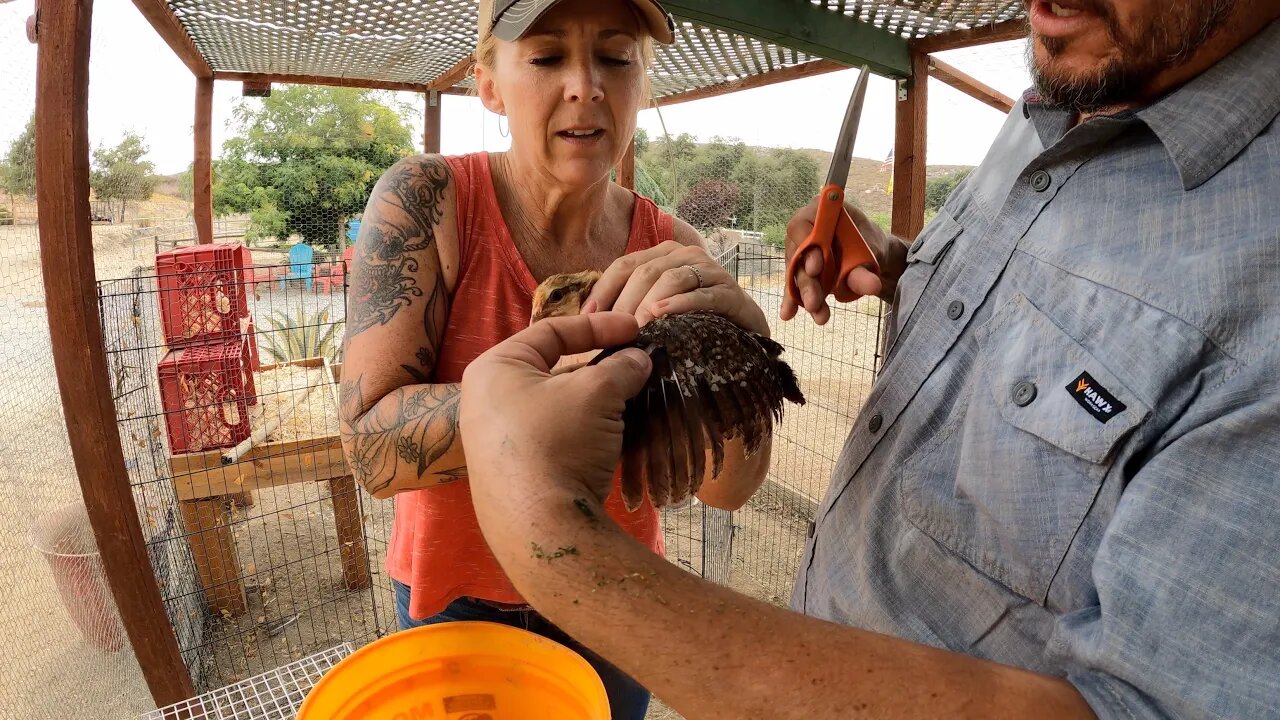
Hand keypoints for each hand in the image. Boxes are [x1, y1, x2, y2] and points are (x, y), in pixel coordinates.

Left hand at [460, 313, 652, 511]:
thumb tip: (638, 360)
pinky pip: (554, 439)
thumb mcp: (598, 392)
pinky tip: (613, 440)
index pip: (552, 331)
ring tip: (632, 404)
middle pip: (554, 371)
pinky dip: (584, 433)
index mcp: (495, 369)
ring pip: (558, 408)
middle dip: (600, 368)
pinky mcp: (512, 474)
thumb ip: (622, 366)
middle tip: (636, 369)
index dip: (599, 326)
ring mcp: (496, 441)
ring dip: (596, 403)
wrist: (540, 527)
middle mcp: (486, 401)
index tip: (636, 330)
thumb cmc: (558, 441)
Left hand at [583, 241, 769, 336]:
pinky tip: (663, 317)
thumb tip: (588, 321)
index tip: (588, 318)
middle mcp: (685, 255)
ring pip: (670, 278)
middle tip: (612, 335)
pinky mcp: (730, 293)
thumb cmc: (692, 324)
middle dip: (624, 304)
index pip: (624, 265)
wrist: (744, 335)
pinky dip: (681, 305)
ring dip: (649, 304)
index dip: (603, 290)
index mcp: (662, 256)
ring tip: (636, 330)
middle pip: (644, 272)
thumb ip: (628, 307)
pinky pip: (702, 295)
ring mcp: (709, 271)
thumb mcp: (656, 311)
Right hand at [780, 195, 906, 324]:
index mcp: (820, 211)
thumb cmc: (870, 245)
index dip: (806, 246)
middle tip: (814, 300)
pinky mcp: (800, 269)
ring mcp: (799, 250)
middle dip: (807, 281)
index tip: (816, 267)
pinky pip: (794, 284)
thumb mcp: (871, 254)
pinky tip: (789, 313)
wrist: (872, 258)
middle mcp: (804, 228)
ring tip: (818, 314)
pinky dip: (794, 300)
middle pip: (797, 253)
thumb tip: (871, 286)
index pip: (803, 225)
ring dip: (804, 296)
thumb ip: (865, 268)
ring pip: (796, 273)